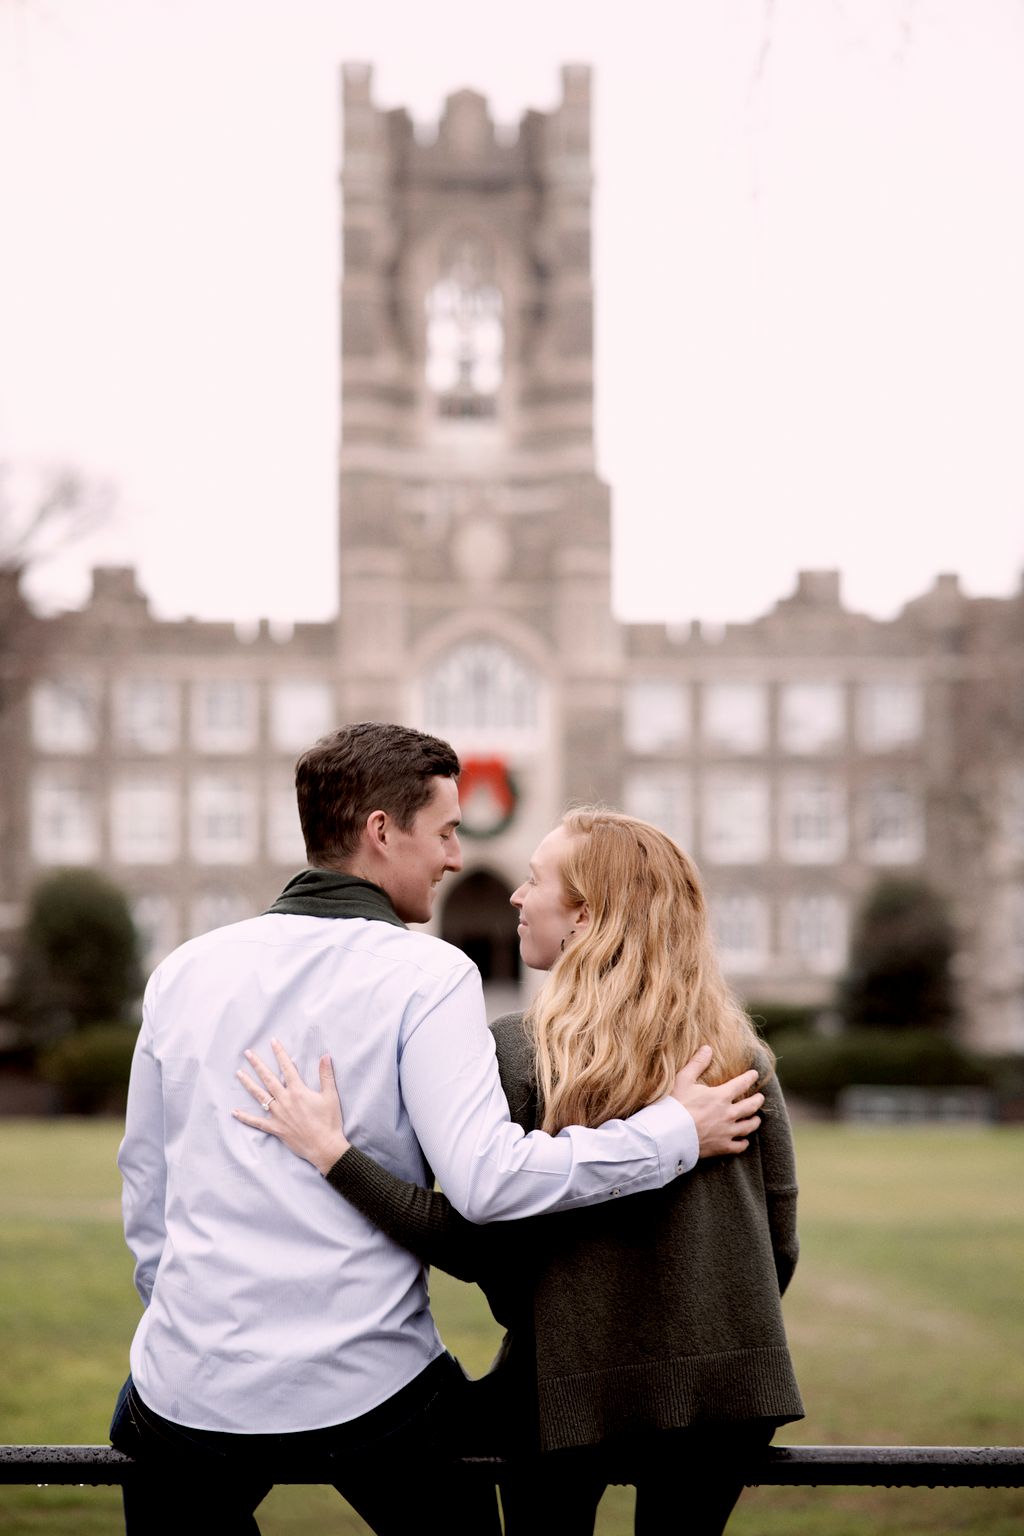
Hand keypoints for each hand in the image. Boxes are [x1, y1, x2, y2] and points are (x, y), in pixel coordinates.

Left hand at [234, 1037, 349, 1175]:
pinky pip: (257, 1122)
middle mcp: (285, 1100)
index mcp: (298, 1091)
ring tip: (239, 1073)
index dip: (279, 1053)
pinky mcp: (275, 1128)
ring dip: (248, 1084)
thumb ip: (326, 1075)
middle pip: (268, 1078)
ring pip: (260, 1096)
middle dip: (257, 1064)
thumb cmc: (329, 1121)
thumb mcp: (331, 1096)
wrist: (324, 1146)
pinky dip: (245, 1117)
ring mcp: (278, 1115)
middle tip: (247, 1053)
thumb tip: (325, 1055)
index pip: (287, 1067)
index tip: (273, 1042)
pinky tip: (234, 1112)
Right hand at [671, 1044, 763, 1158]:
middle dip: (758, 1100)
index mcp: (721, 1096)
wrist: (669, 1134)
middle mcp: (728, 1114)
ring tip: (756, 1119)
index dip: (750, 1078)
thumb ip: (697, 1063)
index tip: (754, 1075)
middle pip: (750, 1106)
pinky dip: (744, 1143)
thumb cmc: (674, 1105)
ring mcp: (726, 1132)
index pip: (741, 1084)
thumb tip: (707, 1048)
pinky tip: (744, 1141)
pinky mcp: (722, 1147)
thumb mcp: (683, 1079)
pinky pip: (739, 1146)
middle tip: (761, 1098)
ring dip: (754, 1121)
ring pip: (748, 1126)